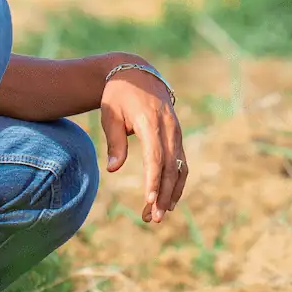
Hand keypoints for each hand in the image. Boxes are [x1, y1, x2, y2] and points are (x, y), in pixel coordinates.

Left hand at [98, 63, 186, 223]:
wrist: (137, 73)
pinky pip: (181, 162)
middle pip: (169, 167)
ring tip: (161, 215)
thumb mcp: (111, 115)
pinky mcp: (177, 135)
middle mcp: (168, 127)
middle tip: (154, 218)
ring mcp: (175, 131)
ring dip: (172, 193)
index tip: (149, 201)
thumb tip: (113, 169)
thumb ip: (115, 142)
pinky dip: (177, 181)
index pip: (155, 157)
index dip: (153, 181)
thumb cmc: (119, 95)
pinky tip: (171, 199)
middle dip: (163, 195)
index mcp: (150, 121)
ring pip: (179, 167)